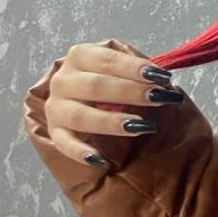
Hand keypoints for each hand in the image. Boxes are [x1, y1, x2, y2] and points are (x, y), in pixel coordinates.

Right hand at [44, 42, 184, 167]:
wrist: (88, 96)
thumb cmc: (113, 78)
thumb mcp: (123, 66)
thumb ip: (138, 68)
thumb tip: (161, 76)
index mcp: (80, 56)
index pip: (107, 60)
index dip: (133, 68)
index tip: (160, 76)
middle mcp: (63, 80)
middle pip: (95, 86)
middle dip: (130, 92)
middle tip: (158, 97)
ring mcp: (56, 108)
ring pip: (81, 116)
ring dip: (112, 122)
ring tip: (143, 126)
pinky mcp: (55, 132)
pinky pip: (65, 145)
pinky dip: (81, 153)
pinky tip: (101, 160)